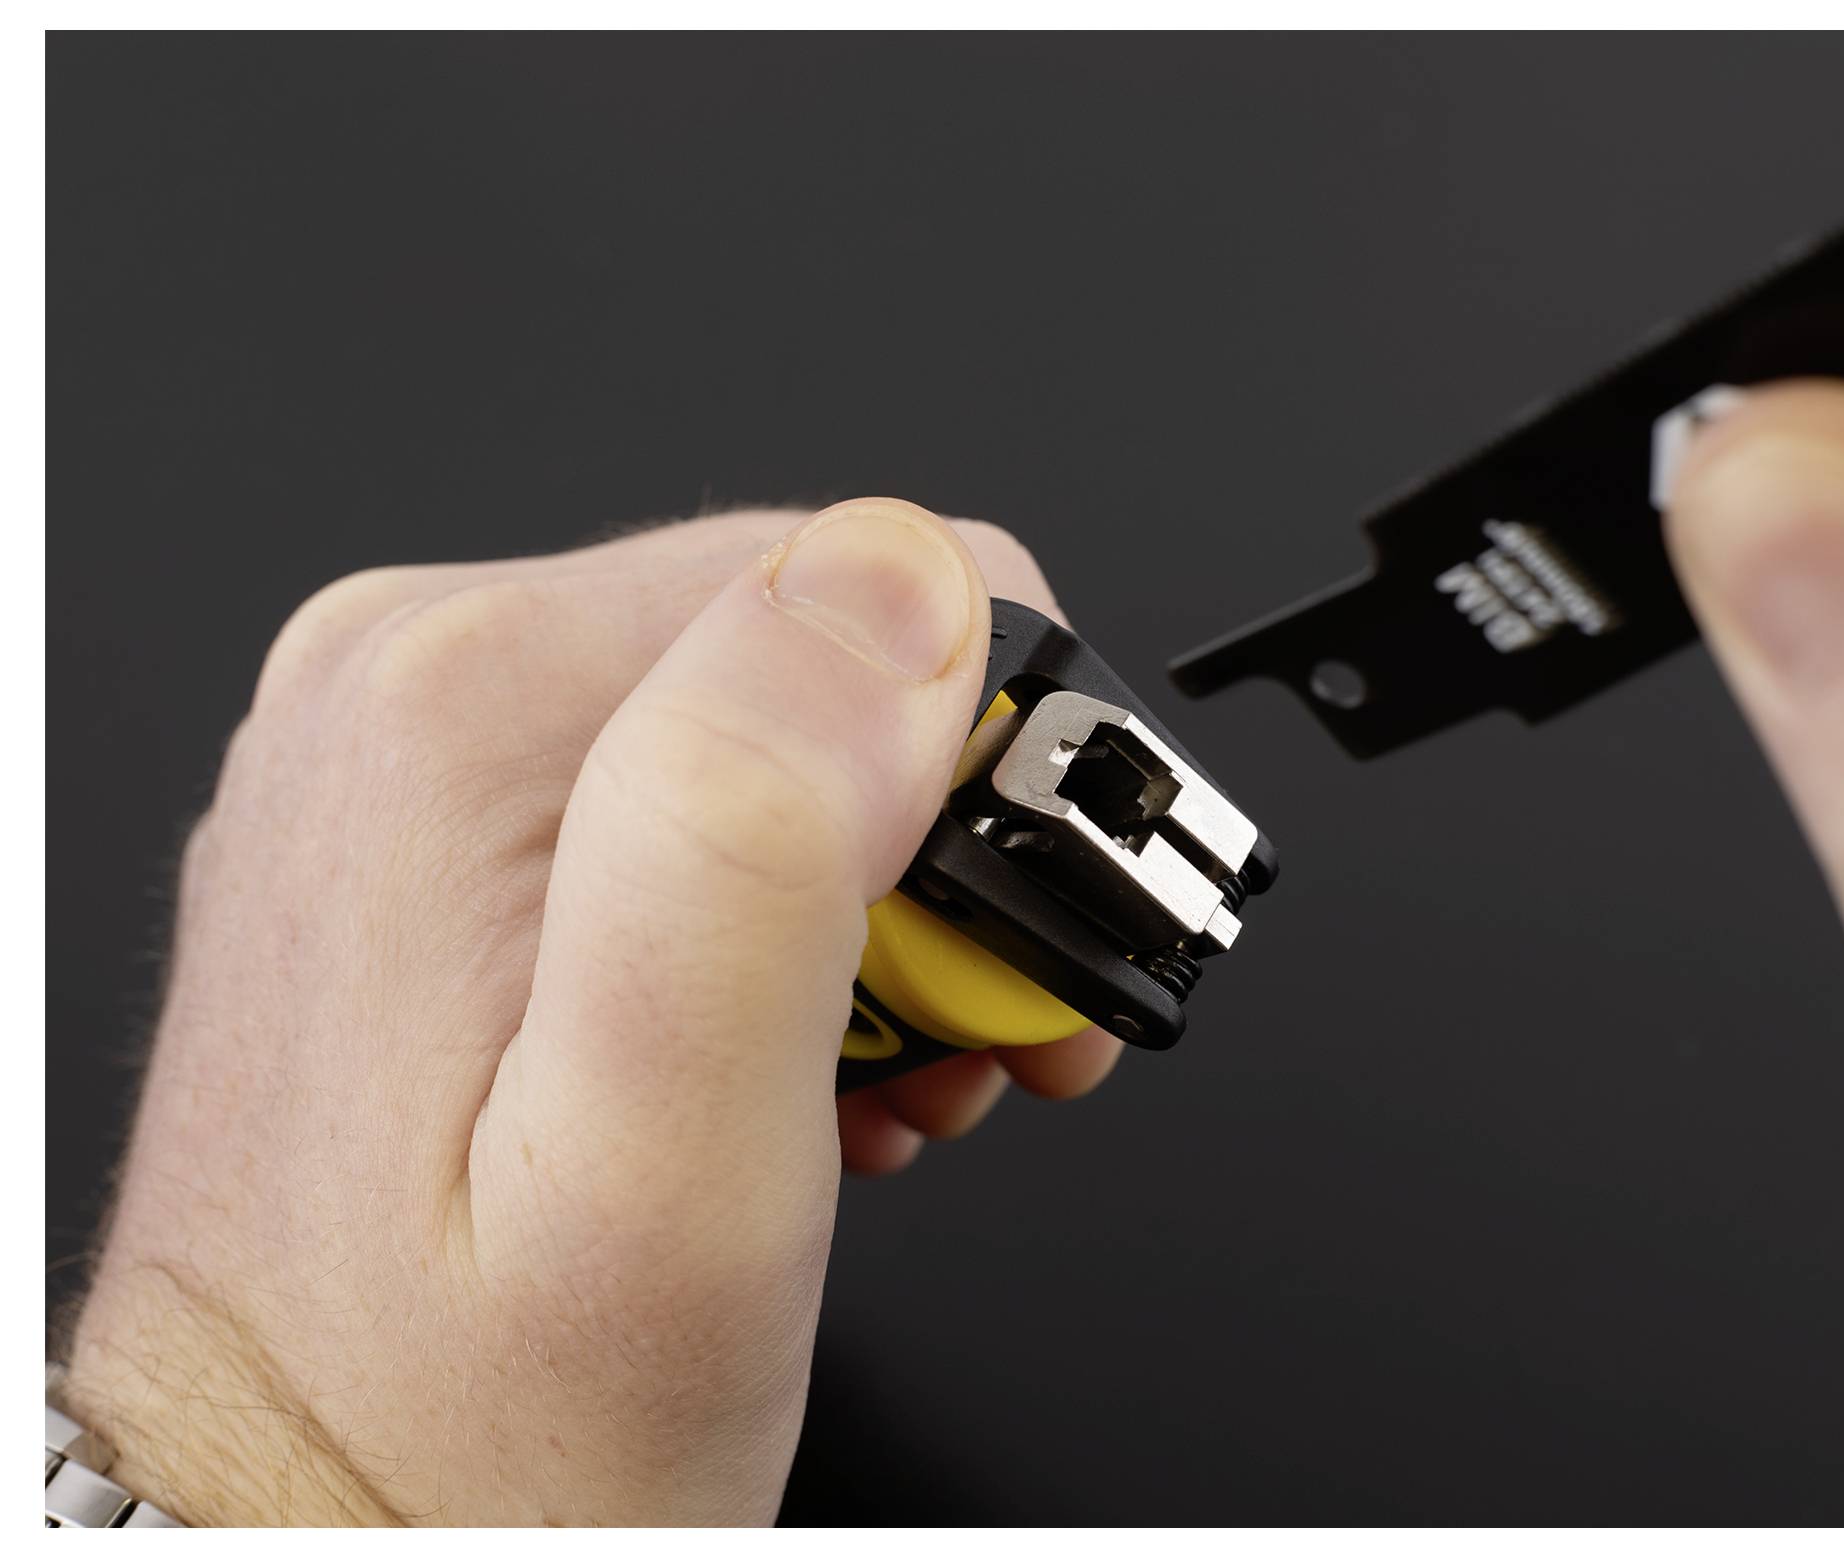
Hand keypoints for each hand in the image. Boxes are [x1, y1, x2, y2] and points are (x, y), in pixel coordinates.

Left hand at [58, 501, 1120, 1524]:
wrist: (307, 1534)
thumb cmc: (463, 1437)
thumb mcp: (661, 1174)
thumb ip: (761, 842)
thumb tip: (901, 587)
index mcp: (461, 716)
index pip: (884, 582)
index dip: (1004, 784)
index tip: (985, 976)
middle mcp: (412, 694)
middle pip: (833, 652)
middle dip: (951, 852)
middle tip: (946, 1049)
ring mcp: (415, 761)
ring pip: (787, 725)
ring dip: (888, 905)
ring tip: (879, 1080)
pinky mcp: (442, 831)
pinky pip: (701, 793)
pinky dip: (796, 923)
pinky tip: (792, 1065)